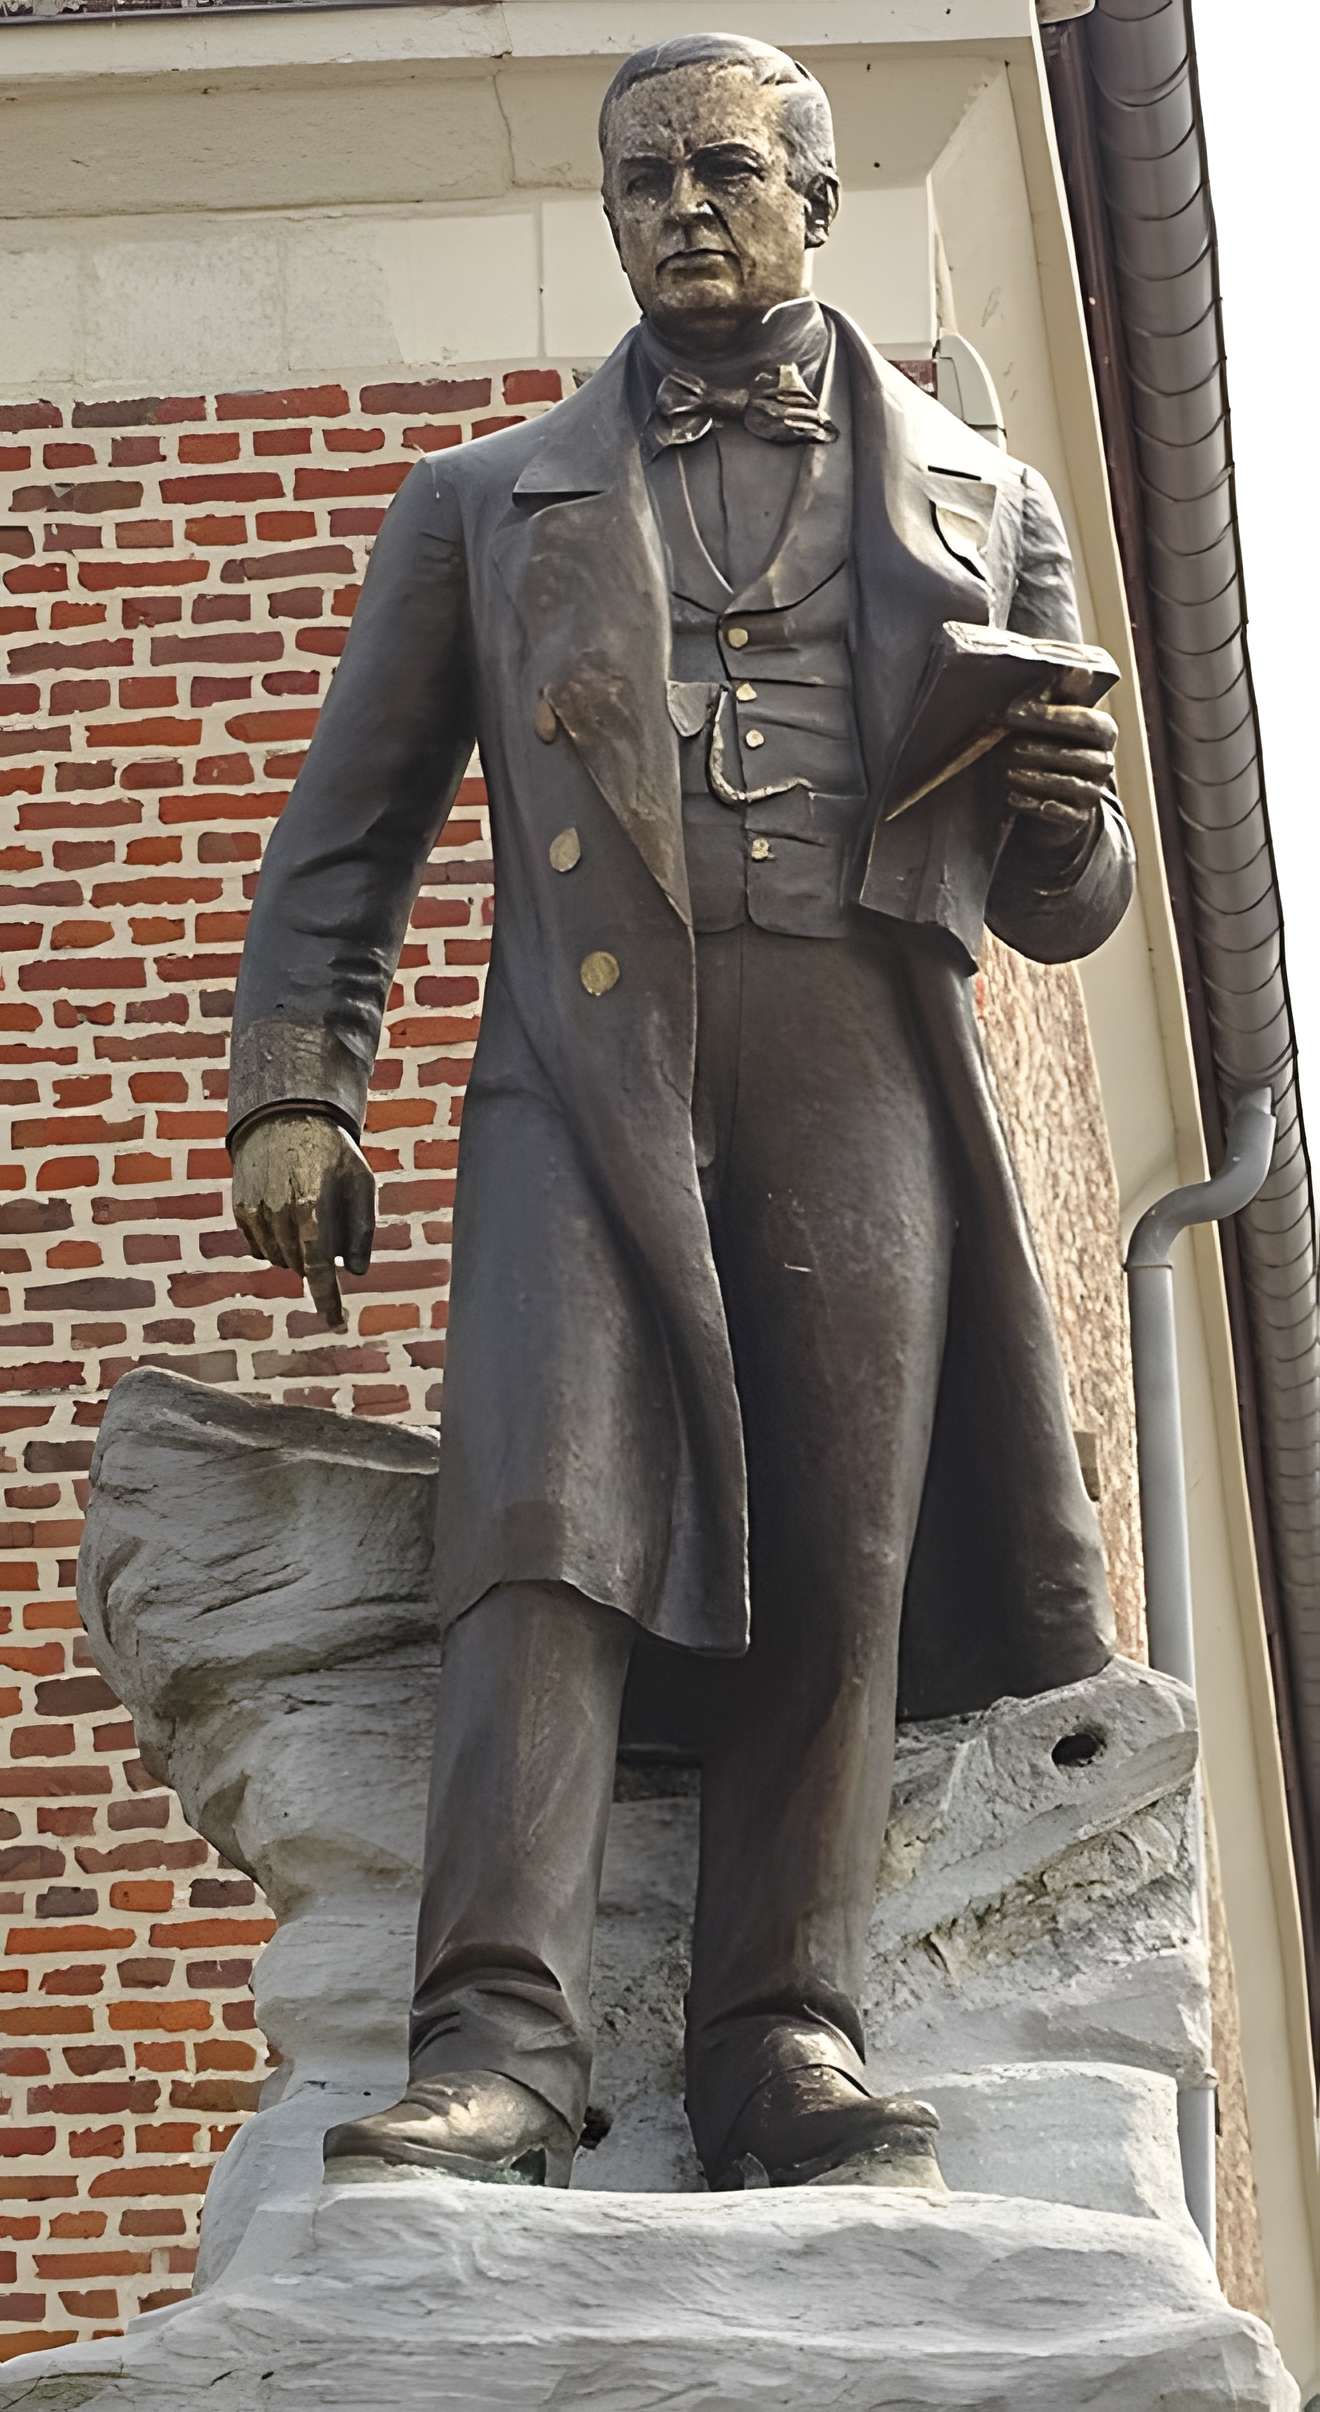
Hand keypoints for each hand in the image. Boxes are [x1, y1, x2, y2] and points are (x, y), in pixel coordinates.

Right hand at [231, 1113, 374, 1332]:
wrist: (285, 1117)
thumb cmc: (332, 1152)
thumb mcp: (361, 1183)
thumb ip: (362, 1230)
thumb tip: (354, 1271)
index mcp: (311, 1208)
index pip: (318, 1269)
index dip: (327, 1300)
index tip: (335, 1323)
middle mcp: (278, 1214)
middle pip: (301, 1266)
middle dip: (317, 1260)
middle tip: (329, 1224)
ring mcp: (255, 1213)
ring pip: (279, 1260)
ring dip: (297, 1252)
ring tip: (307, 1212)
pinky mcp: (241, 1210)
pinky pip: (261, 1246)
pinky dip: (277, 1242)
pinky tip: (286, 1212)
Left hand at [1000, 688, 1117, 846]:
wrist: (1050, 800)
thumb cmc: (1048, 749)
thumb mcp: (1052, 722)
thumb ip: (1059, 696)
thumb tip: (1073, 667)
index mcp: (1103, 732)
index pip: (1086, 721)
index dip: (1053, 716)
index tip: (1017, 711)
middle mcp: (1105, 762)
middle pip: (1079, 755)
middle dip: (1043, 749)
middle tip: (1009, 746)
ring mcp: (1094, 791)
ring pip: (1071, 784)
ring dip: (1038, 778)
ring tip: (1008, 772)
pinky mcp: (1079, 818)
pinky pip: (1063, 814)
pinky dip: (1038, 806)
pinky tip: (1013, 798)